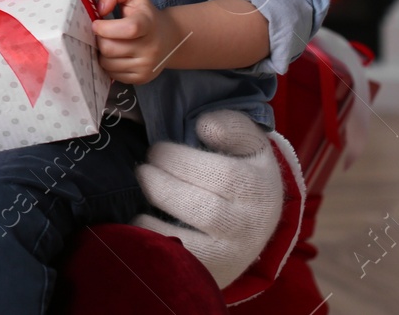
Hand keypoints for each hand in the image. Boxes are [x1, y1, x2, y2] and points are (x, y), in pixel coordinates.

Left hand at [93, 0, 177, 84]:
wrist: (168, 37)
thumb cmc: (143, 12)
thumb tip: (100, 8)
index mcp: (149, 23)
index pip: (129, 28)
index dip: (106, 27)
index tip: (96, 23)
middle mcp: (151, 47)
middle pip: (110, 48)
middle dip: (98, 39)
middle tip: (100, 33)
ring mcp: (147, 66)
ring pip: (107, 63)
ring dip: (101, 53)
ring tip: (108, 42)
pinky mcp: (142, 78)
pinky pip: (112, 74)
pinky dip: (107, 64)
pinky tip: (114, 54)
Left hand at [133, 109, 284, 287]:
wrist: (254, 223)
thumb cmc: (241, 169)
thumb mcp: (247, 142)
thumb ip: (231, 126)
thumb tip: (205, 126)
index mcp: (259, 188)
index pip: (224, 176)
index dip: (180, 159)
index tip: (158, 150)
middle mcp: (250, 226)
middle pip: (204, 210)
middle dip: (161, 184)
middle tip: (143, 170)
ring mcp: (230, 255)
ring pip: (189, 241)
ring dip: (152, 216)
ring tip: (142, 193)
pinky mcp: (209, 273)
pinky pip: (173, 261)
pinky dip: (149, 240)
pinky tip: (139, 219)